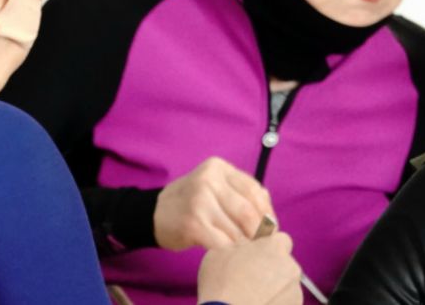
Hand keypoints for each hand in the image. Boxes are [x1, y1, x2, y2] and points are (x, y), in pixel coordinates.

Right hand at [154, 157, 274, 249]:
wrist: (152, 214)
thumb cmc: (191, 203)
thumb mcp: (214, 186)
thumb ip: (241, 193)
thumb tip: (271, 218)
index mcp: (218, 167)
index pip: (254, 190)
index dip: (267, 212)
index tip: (272, 228)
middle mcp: (209, 180)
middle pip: (247, 211)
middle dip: (259, 232)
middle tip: (263, 245)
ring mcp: (199, 202)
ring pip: (236, 230)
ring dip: (246, 245)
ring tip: (249, 252)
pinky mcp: (193, 224)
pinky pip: (223, 243)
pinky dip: (231, 253)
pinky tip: (231, 256)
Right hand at [197, 233, 302, 304]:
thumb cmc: (222, 286)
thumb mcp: (220, 253)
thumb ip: (240, 245)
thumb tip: (245, 246)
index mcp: (275, 248)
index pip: (281, 240)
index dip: (269, 248)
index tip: (257, 256)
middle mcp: (291, 267)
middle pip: (285, 264)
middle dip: (272, 270)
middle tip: (251, 281)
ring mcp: (295, 291)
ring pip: (286, 286)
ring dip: (274, 289)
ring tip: (253, 299)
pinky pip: (286, 302)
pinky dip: (275, 304)